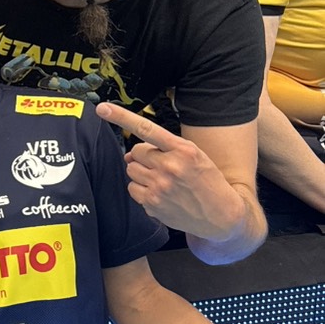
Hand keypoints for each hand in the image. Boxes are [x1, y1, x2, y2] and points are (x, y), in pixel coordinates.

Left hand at [95, 103, 246, 241]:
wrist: (221, 215)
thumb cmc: (207, 181)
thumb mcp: (194, 155)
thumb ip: (163, 149)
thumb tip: (129, 154)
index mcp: (183, 150)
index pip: (147, 129)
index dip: (122, 117)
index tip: (102, 108)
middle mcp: (170, 166)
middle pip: (136, 152)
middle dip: (145, 157)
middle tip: (162, 166)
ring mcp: (159, 186)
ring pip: (131, 169)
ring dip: (141, 172)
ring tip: (162, 180)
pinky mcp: (152, 203)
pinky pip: (132, 188)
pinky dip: (141, 189)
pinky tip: (159, 193)